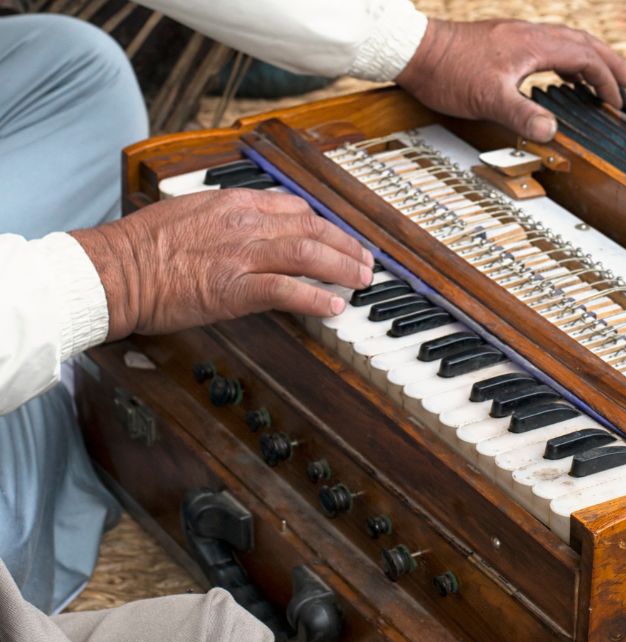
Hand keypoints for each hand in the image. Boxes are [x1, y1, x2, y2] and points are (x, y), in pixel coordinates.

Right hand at [71, 189, 371, 340]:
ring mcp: (241, 255)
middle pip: (312, 227)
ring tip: (361, 281)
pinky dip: (316, 297)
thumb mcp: (190, 214)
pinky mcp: (234, 288)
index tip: (340, 237)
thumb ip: (227, 219)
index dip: (326, 224)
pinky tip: (334, 307)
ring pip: (309, 253)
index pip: (295, 208)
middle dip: (346, 245)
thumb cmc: (142, 248)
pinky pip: (287, 290)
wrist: (113, 270)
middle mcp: (244, 223)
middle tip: (365, 262)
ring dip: (342, 267)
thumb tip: (253, 231)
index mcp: (233, 203)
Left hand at [396, 19, 625, 142]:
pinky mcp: (504, 41)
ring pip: (567, 41)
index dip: (606, 80)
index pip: (584, 57)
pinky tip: (561, 75)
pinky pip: (548, 46)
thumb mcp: (487, 98)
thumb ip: (522, 114)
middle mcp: (529, 34)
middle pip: (583, 42)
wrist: (415, 50)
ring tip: (603, 80)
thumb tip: (552, 130)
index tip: (617, 101)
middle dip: (610, 64)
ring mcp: (517, 36)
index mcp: (533, 44)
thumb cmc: (447, 70)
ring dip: (590, 59)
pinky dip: (566, 60)